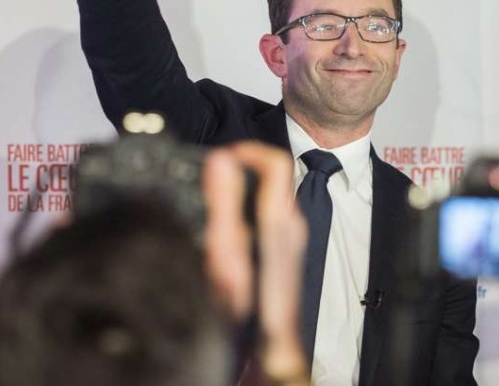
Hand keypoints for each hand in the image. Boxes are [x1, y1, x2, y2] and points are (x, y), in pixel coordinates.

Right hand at [203, 141, 308, 384]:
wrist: (267, 348)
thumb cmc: (247, 310)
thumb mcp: (226, 254)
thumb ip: (224, 204)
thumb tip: (221, 160)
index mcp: (279, 220)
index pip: (274, 162)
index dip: (247, 150)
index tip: (221, 157)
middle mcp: (290, 225)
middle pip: (269, 177)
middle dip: (237, 172)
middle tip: (208, 183)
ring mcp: (289, 238)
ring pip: (265, 197)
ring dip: (238, 193)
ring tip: (211, 209)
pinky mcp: (283, 250)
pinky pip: (264, 215)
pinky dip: (242, 212)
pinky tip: (223, 234)